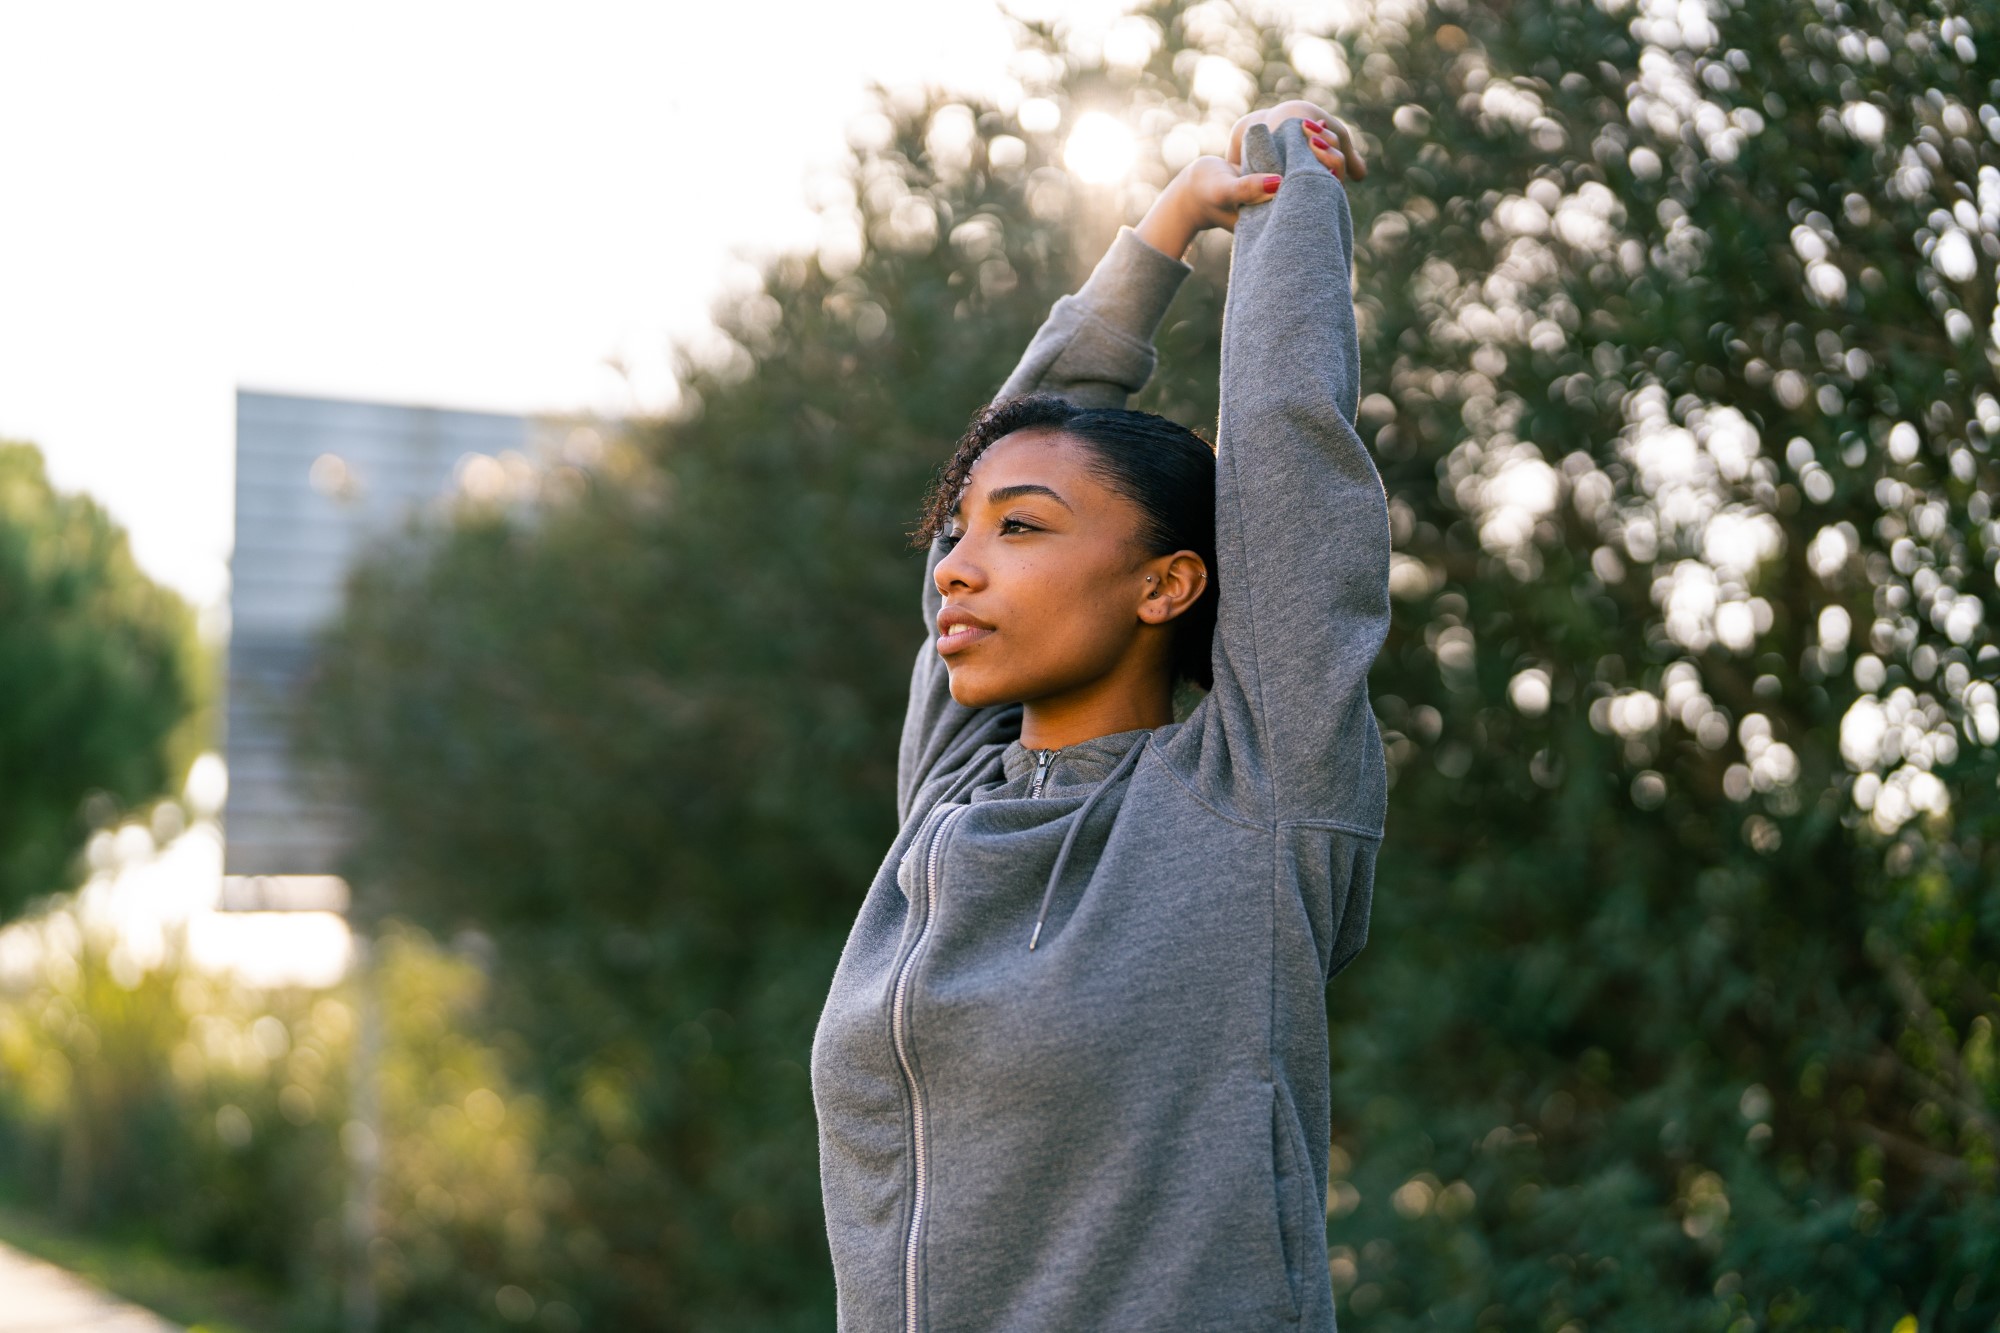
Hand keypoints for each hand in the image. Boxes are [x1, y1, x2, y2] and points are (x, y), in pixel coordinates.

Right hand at [1132, 104, 1365, 260]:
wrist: (1195, 192)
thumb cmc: (1206, 194)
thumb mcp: (1224, 191)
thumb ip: (1247, 189)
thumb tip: (1278, 182)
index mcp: (1281, 216)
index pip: (1315, 198)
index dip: (1324, 172)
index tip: (1318, 147)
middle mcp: (1288, 206)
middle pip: (1321, 185)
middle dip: (1326, 158)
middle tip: (1320, 130)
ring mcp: (1285, 193)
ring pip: (1313, 171)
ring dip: (1317, 147)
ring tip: (1315, 126)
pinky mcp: (1280, 178)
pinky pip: (1300, 162)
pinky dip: (1305, 145)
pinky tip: (1307, 127)